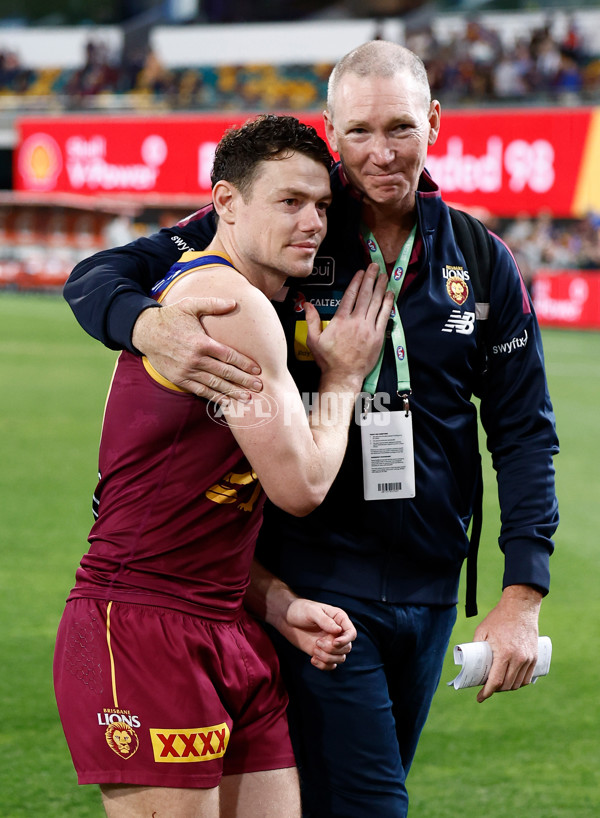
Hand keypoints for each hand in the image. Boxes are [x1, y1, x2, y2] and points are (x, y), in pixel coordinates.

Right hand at [131, 297, 262, 402]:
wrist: (145, 332)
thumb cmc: (171, 317)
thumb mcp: (190, 305)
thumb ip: (213, 304)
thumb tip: (234, 302)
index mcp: (201, 342)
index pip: (228, 355)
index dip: (244, 363)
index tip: (257, 370)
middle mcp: (195, 359)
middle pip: (225, 372)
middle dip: (243, 381)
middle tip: (259, 387)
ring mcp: (187, 371)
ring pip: (214, 384)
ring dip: (231, 392)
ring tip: (247, 398)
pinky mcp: (179, 379)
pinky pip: (200, 390)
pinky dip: (214, 397)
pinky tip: (226, 401)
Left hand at [282, 598, 356, 670]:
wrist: (287, 620)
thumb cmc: (300, 610)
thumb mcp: (311, 611)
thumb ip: (325, 620)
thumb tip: (339, 630)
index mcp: (339, 619)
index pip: (351, 633)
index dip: (345, 640)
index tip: (333, 642)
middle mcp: (338, 633)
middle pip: (347, 648)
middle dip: (332, 649)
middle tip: (317, 642)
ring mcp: (331, 644)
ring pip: (340, 658)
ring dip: (327, 658)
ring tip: (314, 650)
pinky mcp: (323, 653)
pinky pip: (330, 665)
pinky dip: (323, 665)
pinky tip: (312, 659)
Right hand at [305, 263, 392, 379]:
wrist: (343, 375)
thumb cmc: (328, 359)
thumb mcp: (313, 340)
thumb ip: (311, 320)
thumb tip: (307, 304)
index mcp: (340, 320)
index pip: (350, 296)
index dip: (357, 282)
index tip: (361, 272)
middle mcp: (356, 321)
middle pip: (365, 295)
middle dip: (371, 279)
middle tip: (375, 266)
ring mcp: (368, 328)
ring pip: (376, 303)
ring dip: (381, 287)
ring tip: (384, 276)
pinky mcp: (377, 336)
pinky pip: (384, 316)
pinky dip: (388, 304)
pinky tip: (390, 294)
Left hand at [473, 585, 541, 702]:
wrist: (520, 608)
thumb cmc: (499, 618)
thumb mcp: (482, 630)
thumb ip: (476, 646)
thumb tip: (469, 661)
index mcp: (504, 653)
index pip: (496, 681)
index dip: (487, 692)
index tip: (480, 697)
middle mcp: (518, 659)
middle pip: (506, 685)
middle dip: (495, 690)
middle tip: (486, 688)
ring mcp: (528, 659)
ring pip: (517, 684)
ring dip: (507, 688)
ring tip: (497, 685)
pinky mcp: (534, 657)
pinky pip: (527, 678)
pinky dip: (518, 683)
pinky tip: (511, 682)